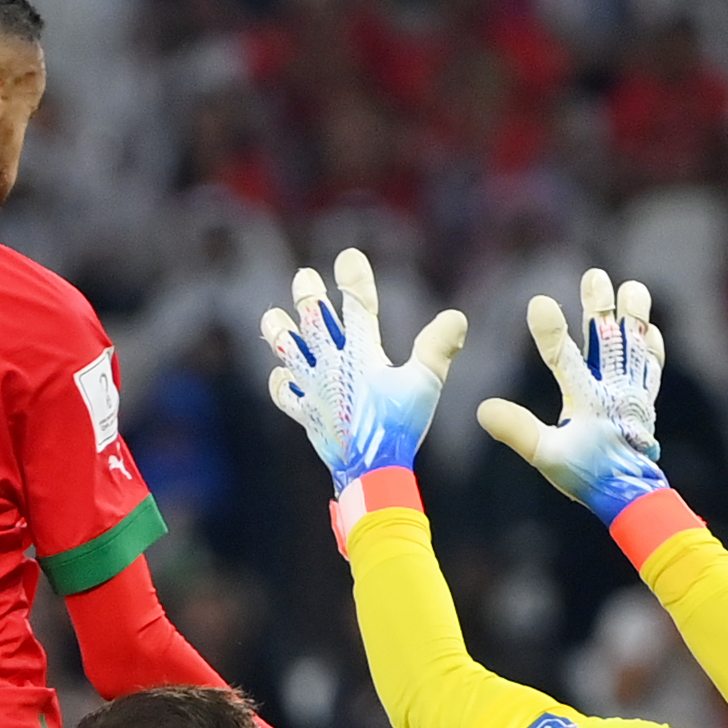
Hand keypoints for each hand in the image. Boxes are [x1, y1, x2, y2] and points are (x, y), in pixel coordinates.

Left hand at [259, 248, 466, 490]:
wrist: (370, 471)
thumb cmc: (399, 427)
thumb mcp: (424, 385)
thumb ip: (438, 348)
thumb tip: (456, 316)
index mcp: (361, 353)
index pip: (356, 304)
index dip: (353, 277)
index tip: (347, 256)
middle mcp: (332, 365)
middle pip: (313, 320)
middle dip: (307, 296)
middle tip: (303, 279)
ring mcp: (315, 389)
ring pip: (287, 352)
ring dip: (279, 333)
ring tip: (271, 317)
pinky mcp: (308, 414)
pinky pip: (286, 395)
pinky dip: (281, 383)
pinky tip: (281, 374)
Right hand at [474, 268, 670, 518]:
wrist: (630, 495)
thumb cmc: (586, 475)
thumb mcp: (547, 457)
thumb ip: (517, 430)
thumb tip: (483, 409)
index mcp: (585, 400)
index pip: (563, 358)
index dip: (550, 330)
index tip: (539, 302)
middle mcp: (612, 390)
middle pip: (606, 340)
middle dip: (599, 307)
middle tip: (595, 276)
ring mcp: (633, 393)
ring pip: (634, 347)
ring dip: (634, 316)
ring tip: (634, 288)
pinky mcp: (645, 402)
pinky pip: (652, 370)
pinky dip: (651, 349)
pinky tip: (649, 332)